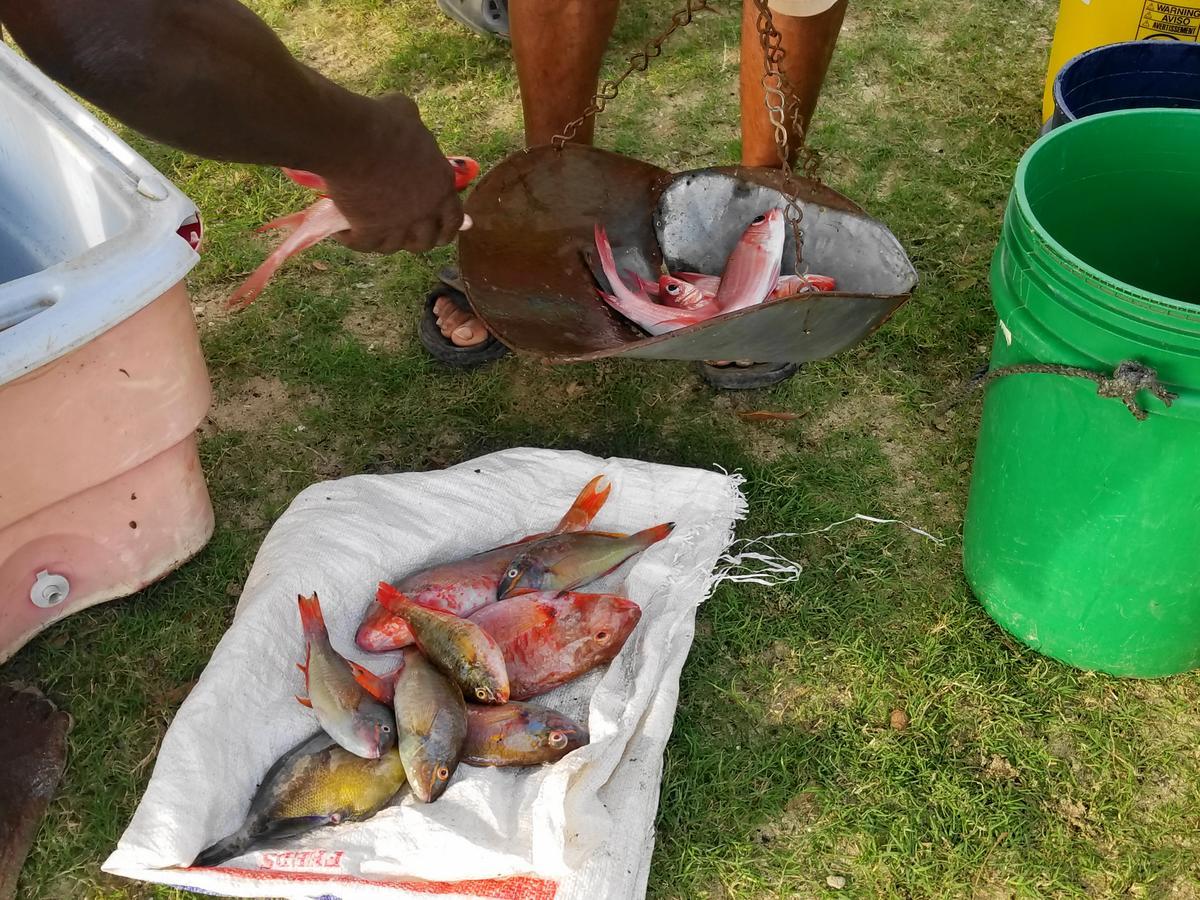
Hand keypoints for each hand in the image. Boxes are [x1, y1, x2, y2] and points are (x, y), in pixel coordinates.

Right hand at [321, 94, 465, 253]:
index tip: (442, 231)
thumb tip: (405, 118)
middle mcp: (425, 211)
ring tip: (376, 236)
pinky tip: (343, 233)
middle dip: (420, 240)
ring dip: (388, 243)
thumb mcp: (408, 114)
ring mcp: (398, 225)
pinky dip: (353, 241)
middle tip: (408, 237)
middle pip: (427, 240)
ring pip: (396, 247)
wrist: (352, 139)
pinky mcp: (370, 230)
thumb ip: (413, 127)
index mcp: (441, 186)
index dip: (448, 227)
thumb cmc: (383, 122)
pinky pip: (363, 245)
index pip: (454, 218)